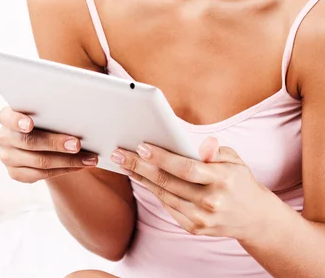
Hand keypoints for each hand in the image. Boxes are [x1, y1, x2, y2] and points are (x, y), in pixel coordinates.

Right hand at [0, 106, 97, 182]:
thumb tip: (78, 115)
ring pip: (39, 161)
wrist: (41, 138)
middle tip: (77, 144)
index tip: (30, 124)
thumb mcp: (45, 113)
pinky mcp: (16, 173)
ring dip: (67, 161)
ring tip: (89, 158)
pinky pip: (42, 174)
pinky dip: (64, 170)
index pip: (7, 117)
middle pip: (29, 142)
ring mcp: (8, 157)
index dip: (18, 121)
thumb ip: (52, 113)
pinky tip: (79, 165)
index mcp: (7, 117)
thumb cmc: (45, 119)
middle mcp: (4, 137)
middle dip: (55, 143)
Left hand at [110, 136, 273, 241]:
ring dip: (140, 178)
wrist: (253, 218)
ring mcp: (201, 218)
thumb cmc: (238, 180)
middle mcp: (211, 202)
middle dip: (140, 166)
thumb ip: (215, 151)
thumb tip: (203, 144)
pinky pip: (168, 206)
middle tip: (119, 153)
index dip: (162, 158)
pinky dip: (152, 191)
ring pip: (164, 195)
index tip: (142, 145)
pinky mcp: (194, 228)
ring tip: (124, 163)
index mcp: (222, 180)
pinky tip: (140, 178)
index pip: (186, 168)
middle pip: (168, 182)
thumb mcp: (234, 159)